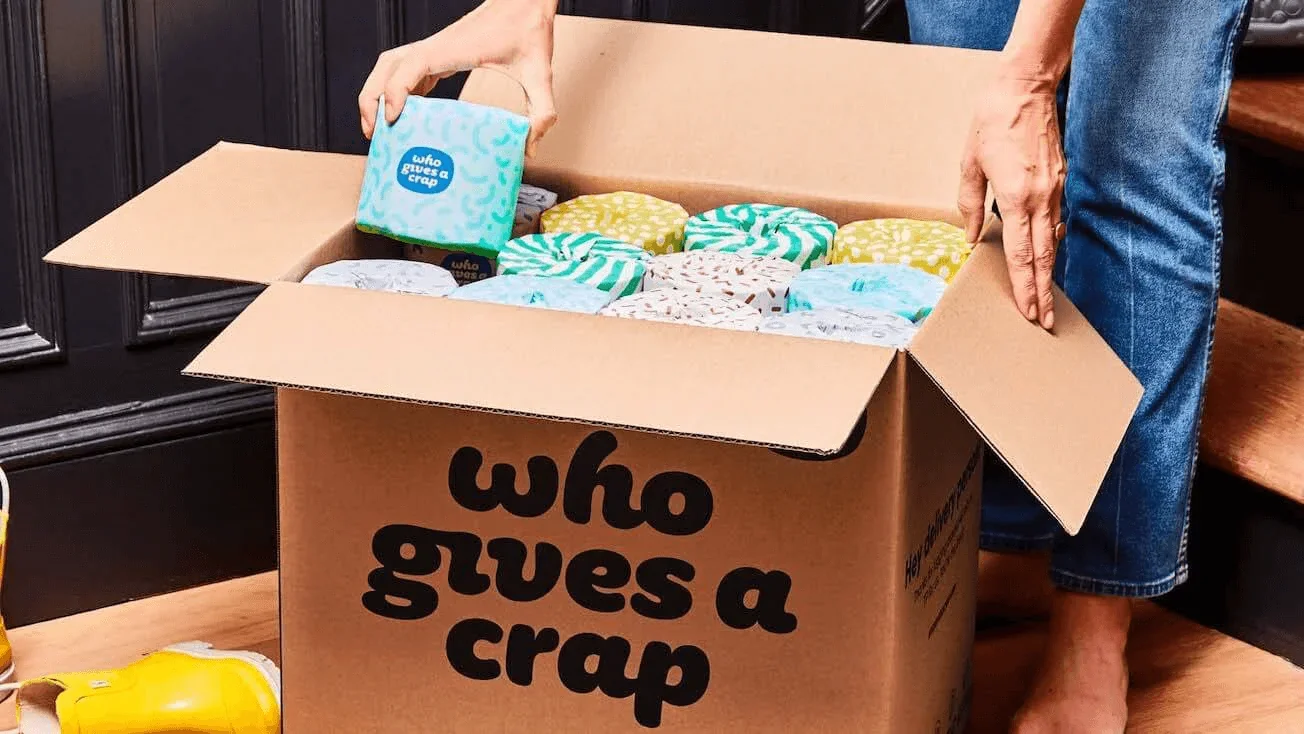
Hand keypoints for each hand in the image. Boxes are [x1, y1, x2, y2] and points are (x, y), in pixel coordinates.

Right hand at [358, 0, 558, 155]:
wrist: (525, 1)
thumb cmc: (529, 30)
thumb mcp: (540, 72)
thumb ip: (542, 110)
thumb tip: (530, 147)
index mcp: (452, 49)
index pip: (408, 66)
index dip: (394, 92)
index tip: (392, 119)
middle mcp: (436, 46)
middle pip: (386, 67)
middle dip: (372, 98)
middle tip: (373, 133)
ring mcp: (435, 48)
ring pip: (391, 65)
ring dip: (378, 91)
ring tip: (379, 125)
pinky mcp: (441, 51)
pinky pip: (408, 69)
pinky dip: (398, 89)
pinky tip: (406, 113)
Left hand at [957, 76, 1065, 329]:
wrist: (1025, 89)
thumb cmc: (992, 123)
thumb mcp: (970, 164)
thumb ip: (970, 204)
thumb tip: (972, 236)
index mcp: (1016, 197)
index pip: (1022, 255)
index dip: (1026, 287)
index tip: (1029, 312)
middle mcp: (1041, 198)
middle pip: (1044, 257)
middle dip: (1044, 292)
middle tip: (1044, 322)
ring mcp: (1054, 190)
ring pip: (1053, 242)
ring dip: (1049, 273)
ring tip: (1046, 300)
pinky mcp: (1059, 180)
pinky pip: (1055, 220)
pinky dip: (1050, 244)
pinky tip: (1044, 257)